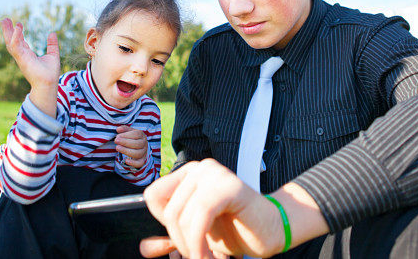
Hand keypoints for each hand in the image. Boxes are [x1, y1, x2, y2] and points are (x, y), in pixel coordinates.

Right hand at [0, 18, 59, 88]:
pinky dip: (15, 37)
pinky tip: (17, 28)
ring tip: (5, 20)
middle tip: (5, 19)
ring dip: (7, 32)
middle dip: (8, 30)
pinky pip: (16, 46)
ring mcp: (21, 57)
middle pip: (12, 41)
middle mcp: (22, 55)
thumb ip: (52, 45)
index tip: (19, 24)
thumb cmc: (50, 73)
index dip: (18, 33)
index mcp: (28, 55)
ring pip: (10, 42)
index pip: (20, 42)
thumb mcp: (53, 55)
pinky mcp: (22, 58)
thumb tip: (52, 33)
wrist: (49, 83)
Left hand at [115, 125, 148, 167]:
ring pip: (138, 154)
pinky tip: (126, 161)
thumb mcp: (129, 132)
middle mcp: (144, 144)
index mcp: (142, 136)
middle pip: (138, 144)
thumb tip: (118, 129)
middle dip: (125, 142)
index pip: (137, 134)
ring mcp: (143, 153)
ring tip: (117, 148)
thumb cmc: (132, 139)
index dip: (127, 135)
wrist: (139, 148)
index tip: (118, 136)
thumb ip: (124, 129)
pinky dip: (133, 163)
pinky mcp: (142, 161)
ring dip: (126, 151)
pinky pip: (139, 163)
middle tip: (116, 140)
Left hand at [140, 159, 283, 258]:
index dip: (165, 224)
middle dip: (180, 241)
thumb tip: (144, 248)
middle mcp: (201, 168)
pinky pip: (200, 217)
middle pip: (168, 211)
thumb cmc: (236, 229)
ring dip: (191, 247)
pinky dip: (199, 243)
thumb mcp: (197, 233)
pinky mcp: (229, 186)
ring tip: (207, 258)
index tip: (184, 241)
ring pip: (182, 216)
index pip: (154, 196)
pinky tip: (211, 257)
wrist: (273, 230)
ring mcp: (215, 174)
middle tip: (199, 256)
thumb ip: (172, 236)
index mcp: (190, 173)